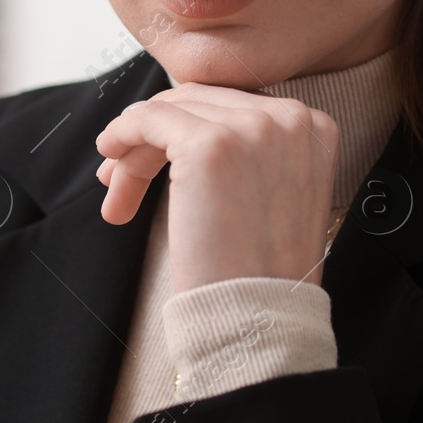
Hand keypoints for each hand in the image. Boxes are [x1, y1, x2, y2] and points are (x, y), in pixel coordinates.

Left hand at [93, 83, 339, 291]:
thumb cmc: (260, 271)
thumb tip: (185, 129)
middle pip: (202, 105)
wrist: (260, 316)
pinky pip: (149, 119)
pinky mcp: (208, 145)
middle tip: (121, 177)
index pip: (234, 108)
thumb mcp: (276, 193)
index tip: (159, 163)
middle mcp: (289, 118)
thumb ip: (253, 153)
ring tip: (114, 189)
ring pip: (172, 111)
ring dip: (136, 148)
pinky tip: (109, 153)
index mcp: (313, 128)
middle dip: (158, 139)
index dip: (188, 131)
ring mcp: (251, 128)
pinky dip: (123, 131)